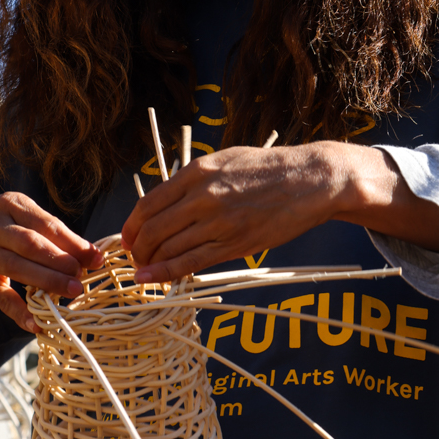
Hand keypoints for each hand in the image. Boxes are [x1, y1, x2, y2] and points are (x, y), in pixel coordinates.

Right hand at [0, 193, 103, 333]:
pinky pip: (1, 297)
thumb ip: (49, 233)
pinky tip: (38, 322)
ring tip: (72, 291)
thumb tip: (91, 255)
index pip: (47, 224)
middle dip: (61, 260)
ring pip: (17, 267)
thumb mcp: (15, 217)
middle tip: (82, 276)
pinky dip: (20, 311)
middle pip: (32, 243)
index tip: (96, 259)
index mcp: (10, 205)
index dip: (74, 242)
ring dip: (47, 281)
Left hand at [120, 142, 438, 283]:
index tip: (127, 238)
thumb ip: (194, 178)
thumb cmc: (268, 168)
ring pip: (169, 249)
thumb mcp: (225, 159)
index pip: (148, 204)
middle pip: (153, 230)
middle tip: (135, 257)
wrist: (311, 180)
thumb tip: (167, 199)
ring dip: (150, 263)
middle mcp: (203, 197)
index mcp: (197, 172)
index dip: (131, 226)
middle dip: (138, 248)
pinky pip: (191, 263)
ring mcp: (219, 222)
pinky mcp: (235, 243)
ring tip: (145, 269)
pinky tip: (153, 280)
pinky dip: (166, 274)